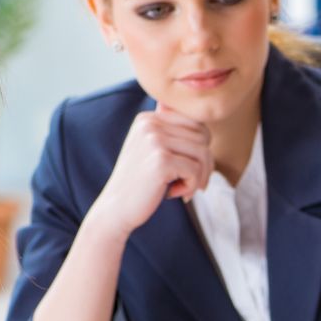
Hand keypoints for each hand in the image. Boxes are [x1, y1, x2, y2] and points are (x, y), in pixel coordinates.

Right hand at [89, 103, 212, 240]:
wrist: (116, 209)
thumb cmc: (142, 182)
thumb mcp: (154, 151)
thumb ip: (171, 132)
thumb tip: (199, 112)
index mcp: (148, 118)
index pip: (196, 123)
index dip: (201, 148)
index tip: (190, 169)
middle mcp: (150, 124)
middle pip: (203, 136)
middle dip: (204, 163)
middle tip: (190, 182)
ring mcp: (154, 141)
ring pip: (203, 153)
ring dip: (199, 176)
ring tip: (182, 188)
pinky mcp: (161, 160)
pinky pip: (195, 170)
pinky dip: (191, 186)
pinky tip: (175, 194)